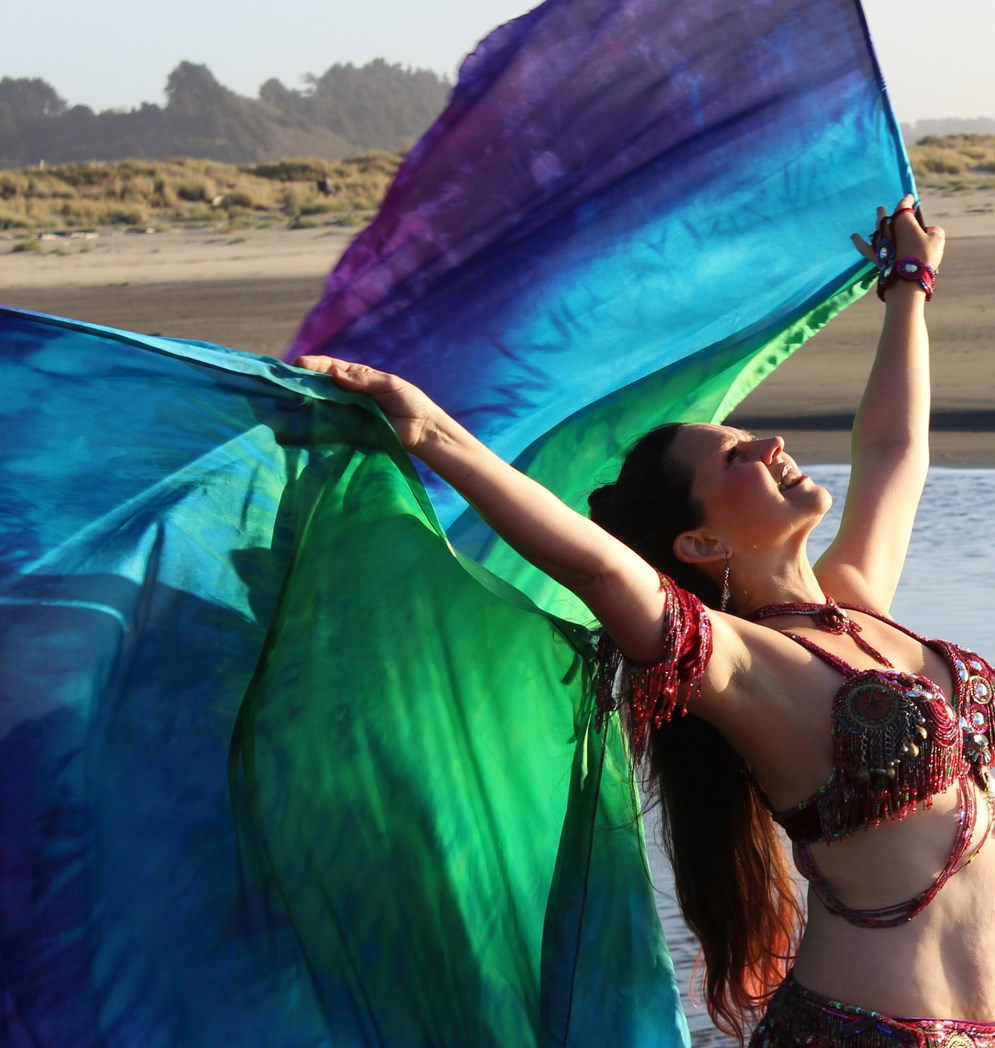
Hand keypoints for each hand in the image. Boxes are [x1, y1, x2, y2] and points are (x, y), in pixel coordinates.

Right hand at [295, 355, 438, 450]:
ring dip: (308, 402)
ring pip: (324, 405)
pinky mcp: (351, 430)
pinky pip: (332, 425)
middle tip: (287, 381)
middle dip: (305, 382)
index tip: (298, 364)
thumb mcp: (387, 384)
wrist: (421, 430)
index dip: (314, 365)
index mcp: (358, 377)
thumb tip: (335, 374)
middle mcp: (349, 393)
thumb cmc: (409, 401)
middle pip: (322, 385)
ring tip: (290, 398)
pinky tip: (306, 419)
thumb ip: (362, 380)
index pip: (331, 367)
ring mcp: (348, 412)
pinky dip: (320, 422)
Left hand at [851, 193, 945, 273]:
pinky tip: (854, 237)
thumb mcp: (937, 239)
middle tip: (883, 208)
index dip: (907, 201)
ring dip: (878, 221)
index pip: (904, 207)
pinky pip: (865, 247)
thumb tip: (928, 231)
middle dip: (888, 212)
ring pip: (878, 229)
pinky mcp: (877, 257)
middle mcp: (890, 231)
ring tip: (878, 214)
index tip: (909, 197)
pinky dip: (859, 242)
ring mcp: (881, 244)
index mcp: (903, 222)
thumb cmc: (924, 257)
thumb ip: (933, 231)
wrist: (908, 280)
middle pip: (888, 218)